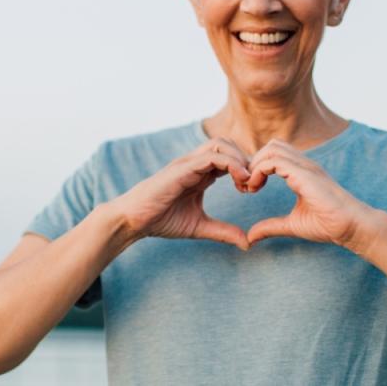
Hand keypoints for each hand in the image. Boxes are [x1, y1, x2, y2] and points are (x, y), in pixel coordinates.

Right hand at [113, 137, 251, 250]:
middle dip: (246, 159)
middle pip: (228, 144)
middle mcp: (195, 163)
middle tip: (253, 183)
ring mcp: (188, 163)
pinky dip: (231, 164)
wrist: (134, 220)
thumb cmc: (161, 220)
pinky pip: (212, 156)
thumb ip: (223, 232)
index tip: (253, 189)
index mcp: (200, 173)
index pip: (229, 157)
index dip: (246, 169)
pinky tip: (239, 181)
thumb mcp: (199, 226)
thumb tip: (247, 243)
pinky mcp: (183, 168)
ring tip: (247, 181)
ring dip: (240, 158)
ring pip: (221, 143)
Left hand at [245, 139, 378, 253]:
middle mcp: (303, 165)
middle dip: (253, 162)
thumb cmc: (328, 225)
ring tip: (250, 186)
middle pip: (271, 146)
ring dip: (254, 165)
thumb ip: (271, 227)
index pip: (274, 155)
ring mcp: (305, 166)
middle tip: (246, 185)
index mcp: (301, 172)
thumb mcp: (292, 225)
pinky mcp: (304, 173)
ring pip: (271, 148)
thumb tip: (250, 237)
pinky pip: (274, 161)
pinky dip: (259, 171)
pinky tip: (255, 188)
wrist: (351, 226)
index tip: (248, 188)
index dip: (257, 168)